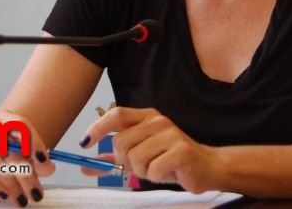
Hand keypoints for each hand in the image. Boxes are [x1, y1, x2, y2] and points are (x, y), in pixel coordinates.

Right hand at [0, 111, 55, 205]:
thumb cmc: (6, 152)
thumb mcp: (24, 153)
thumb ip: (37, 159)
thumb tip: (48, 168)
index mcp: (5, 118)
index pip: (20, 125)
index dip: (33, 143)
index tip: (44, 162)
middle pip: (8, 148)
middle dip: (25, 174)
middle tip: (35, 192)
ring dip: (9, 184)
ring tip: (21, 199)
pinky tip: (2, 195)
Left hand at [81, 107, 219, 192]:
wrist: (206, 167)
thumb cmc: (171, 160)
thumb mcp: (139, 157)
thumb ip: (113, 160)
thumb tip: (86, 168)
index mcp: (147, 117)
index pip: (116, 115)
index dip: (97, 128)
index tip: (84, 143)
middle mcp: (158, 121)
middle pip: (121, 142)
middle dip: (125, 160)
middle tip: (140, 165)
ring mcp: (170, 134)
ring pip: (135, 158)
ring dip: (142, 171)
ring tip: (157, 168)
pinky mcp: (181, 150)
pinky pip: (153, 169)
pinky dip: (155, 176)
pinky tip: (167, 172)